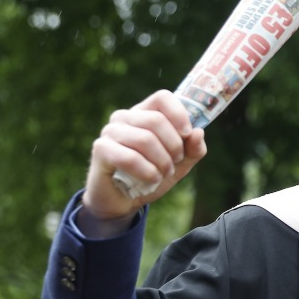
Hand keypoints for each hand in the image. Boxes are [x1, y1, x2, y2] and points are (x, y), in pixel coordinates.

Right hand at [80, 90, 206, 234]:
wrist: (124, 200)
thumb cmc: (152, 175)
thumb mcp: (180, 164)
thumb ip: (193, 149)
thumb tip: (198, 132)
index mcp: (145, 113)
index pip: (162, 97)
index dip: (179, 114)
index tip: (187, 134)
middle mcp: (125, 117)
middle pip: (156, 120)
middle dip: (174, 146)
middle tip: (175, 162)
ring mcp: (110, 131)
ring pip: (145, 139)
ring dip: (162, 161)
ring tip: (163, 173)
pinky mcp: (101, 149)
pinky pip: (129, 157)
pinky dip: (147, 171)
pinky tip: (152, 179)